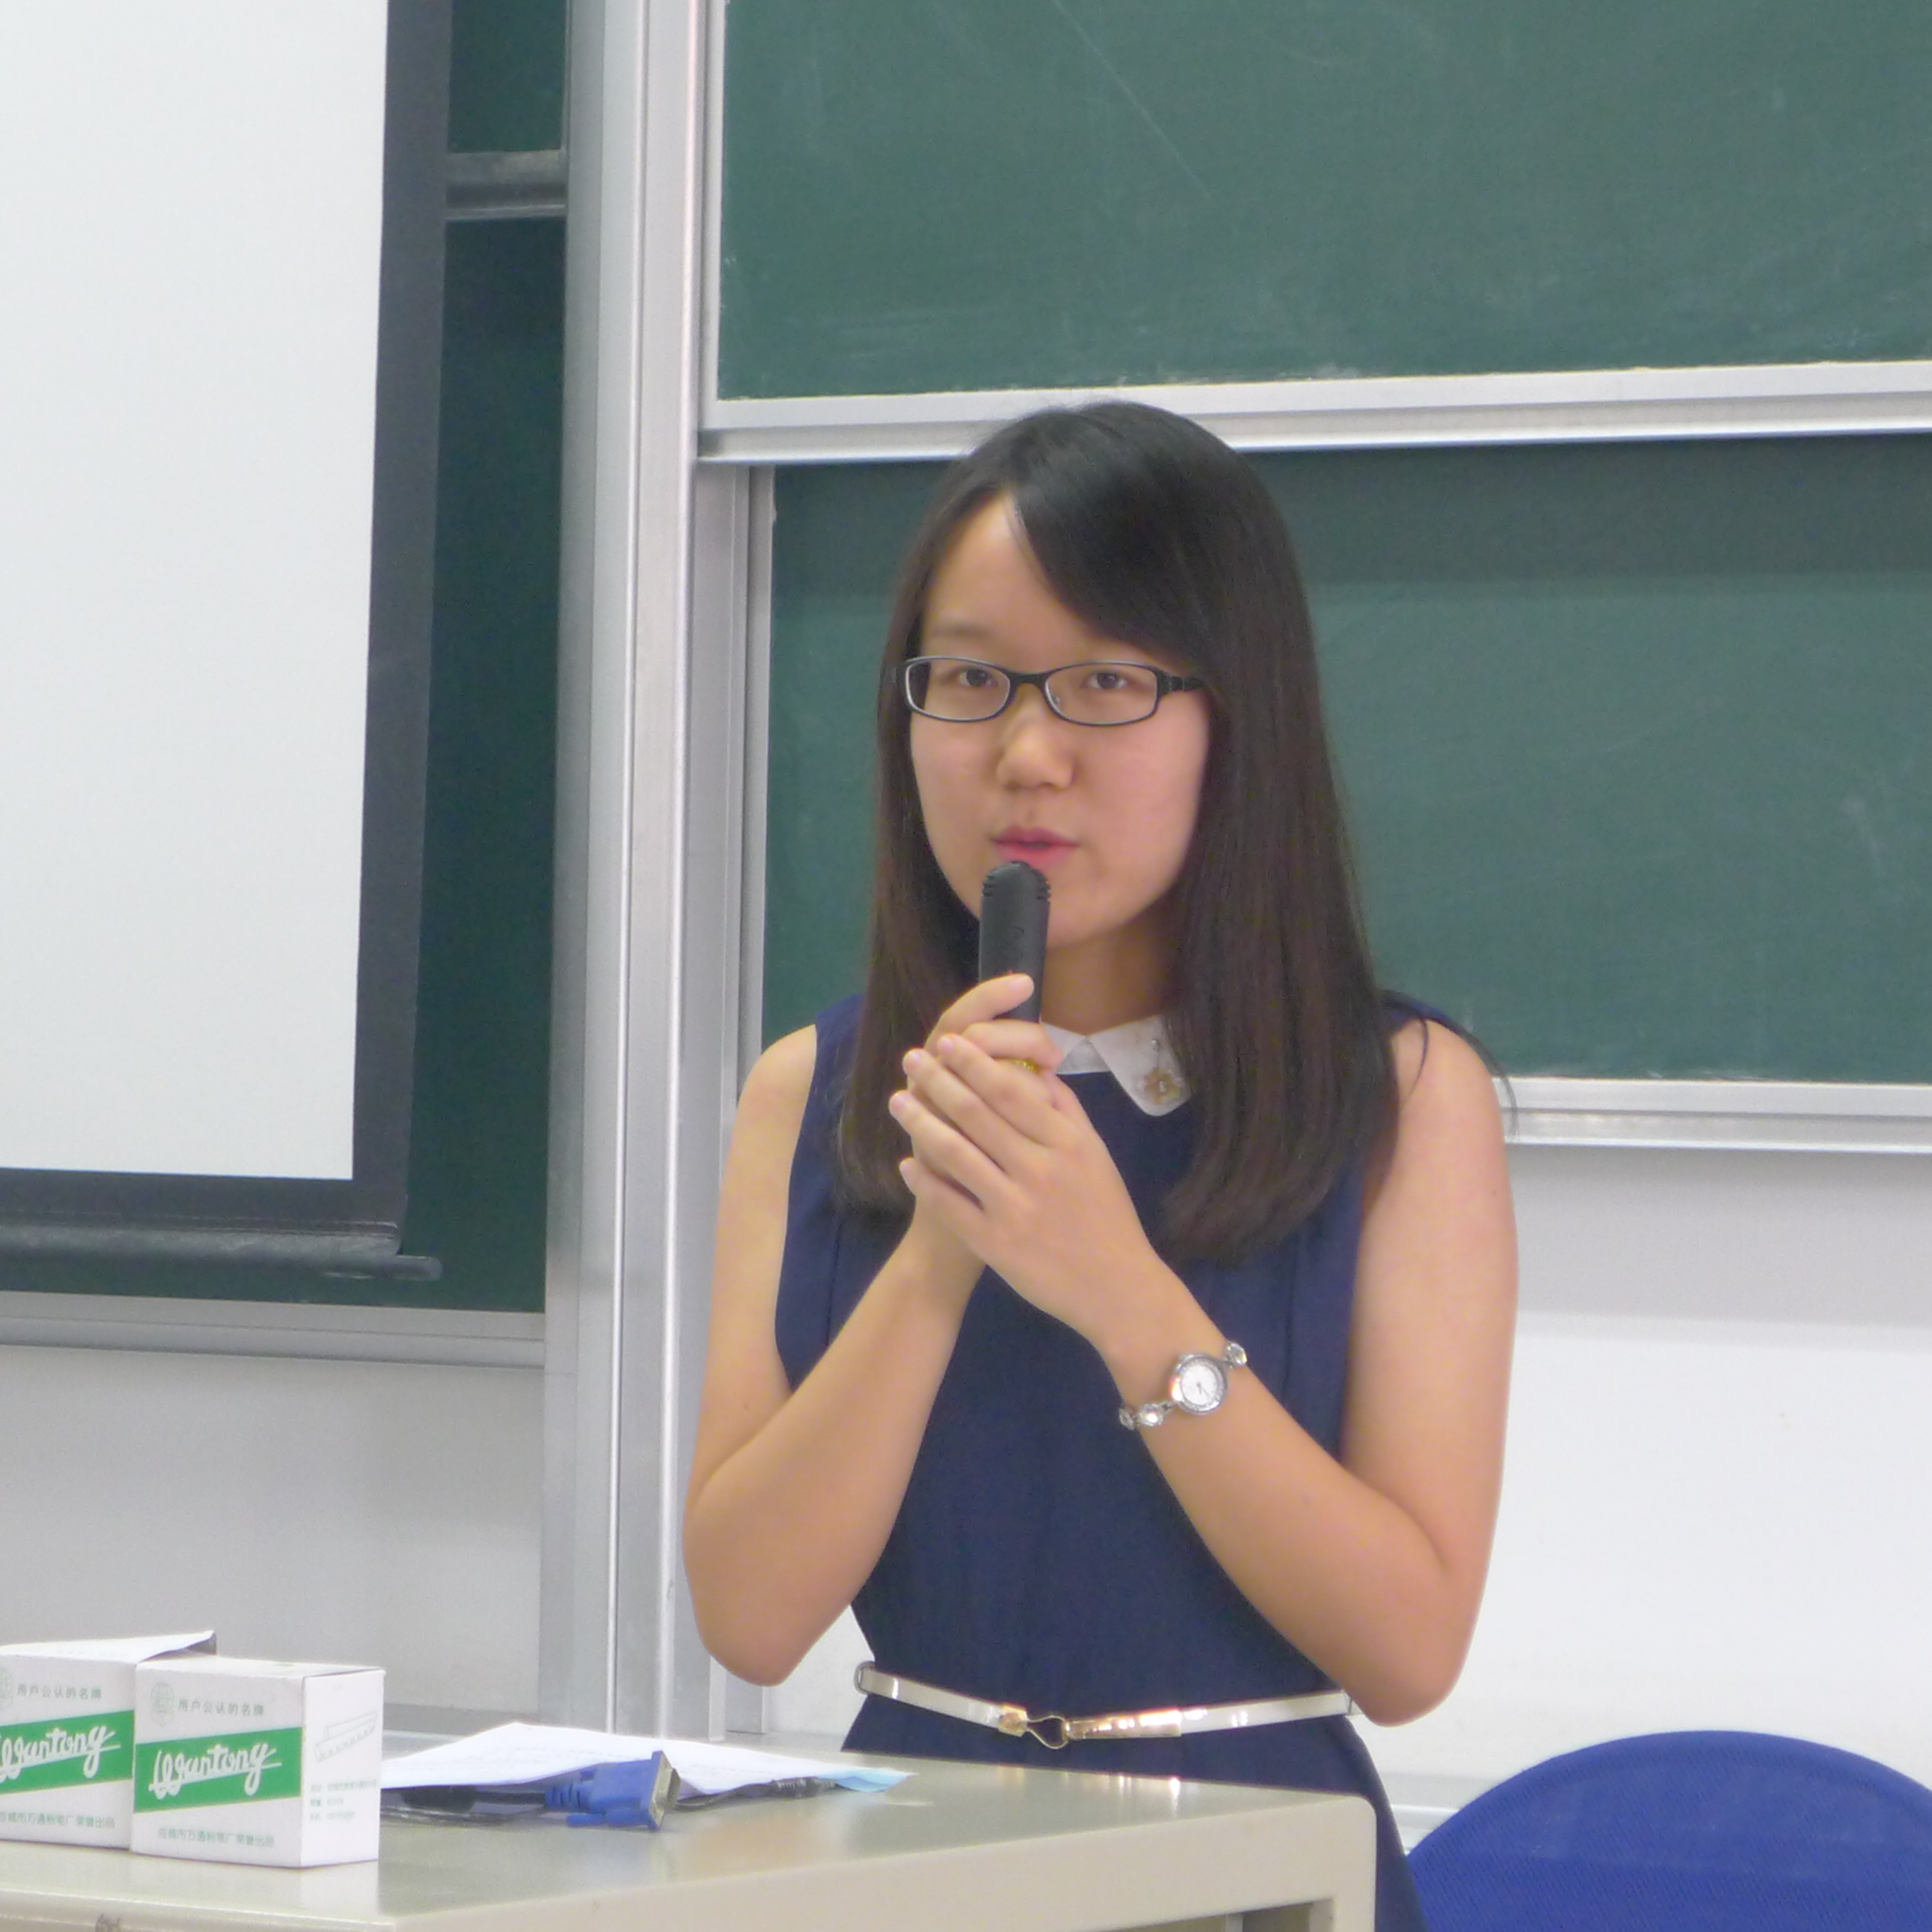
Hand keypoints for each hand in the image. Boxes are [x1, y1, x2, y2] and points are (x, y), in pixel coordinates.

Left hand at [889, 1012, 1167, 1348]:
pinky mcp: (995, 1243)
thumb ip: (1066, 1110)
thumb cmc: (1106, 1214)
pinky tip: (906, 1163)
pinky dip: (924, 1181)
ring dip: (920, 1123)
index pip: (1010, 1089)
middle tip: (911, 1060)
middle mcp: (1039, 1169)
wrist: (1116, 1287)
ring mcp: (1014, 1207)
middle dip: (937, 1081)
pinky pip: (949, 1203)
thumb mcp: (1096, 1154)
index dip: (973, 1062)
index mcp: (1066, 1142)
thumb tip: (1034, 1067)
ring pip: (955, 1153)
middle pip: (975, 1113)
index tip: (947, 1043)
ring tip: (898, 1101)